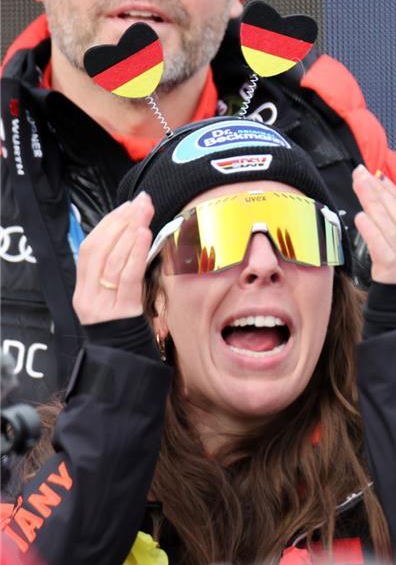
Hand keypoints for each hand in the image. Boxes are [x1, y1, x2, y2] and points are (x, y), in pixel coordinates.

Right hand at [72, 192, 153, 324]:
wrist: (125, 362)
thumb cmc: (126, 328)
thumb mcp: (115, 299)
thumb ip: (117, 273)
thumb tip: (132, 238)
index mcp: (83, 289)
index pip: (90, 248)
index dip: (108, 224)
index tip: (127, 206)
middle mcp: (87, 295)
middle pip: (100, 249)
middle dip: (121, 221)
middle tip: (141, 202)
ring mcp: (102, 304)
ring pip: (112, 260)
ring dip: (130, 231)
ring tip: (144, 212)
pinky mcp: (121, 311)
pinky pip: (127, 277)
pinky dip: (134, 253)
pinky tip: (144, 234)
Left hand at [352, 165, 395, 286]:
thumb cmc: (394, 300)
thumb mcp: (395, 271)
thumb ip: (388, 246)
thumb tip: (372, 218)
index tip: (379, 177)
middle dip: (382, 192)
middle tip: (362, 173)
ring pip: (393, 229)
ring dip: (376, 204)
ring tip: (360, 185)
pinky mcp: (394, 278)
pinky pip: (385, 251)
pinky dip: (373, 232)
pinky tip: (361, 217)